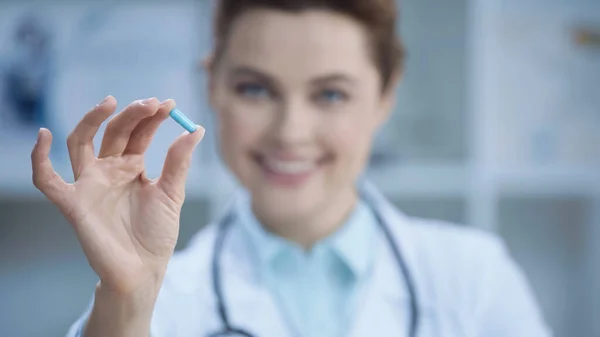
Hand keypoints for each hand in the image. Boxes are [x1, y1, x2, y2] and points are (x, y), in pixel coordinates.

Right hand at [31, 96, 204, 294]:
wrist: (143, 269)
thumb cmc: (156, 233)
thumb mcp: (171, 194)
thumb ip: (179, 162)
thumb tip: (196, 130)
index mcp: (132, 166)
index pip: (138, 133)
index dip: (152, 117)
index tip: (170, 104)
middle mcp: (109, 170)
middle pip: (113, 132)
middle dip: (132, 115)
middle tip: (151, 103)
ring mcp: (89, 184)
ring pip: (81, 142)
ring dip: (91, 120)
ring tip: (110, 102)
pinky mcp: (73, 203)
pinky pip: (48, 179)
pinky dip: (39, 158)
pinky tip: (44, 135)